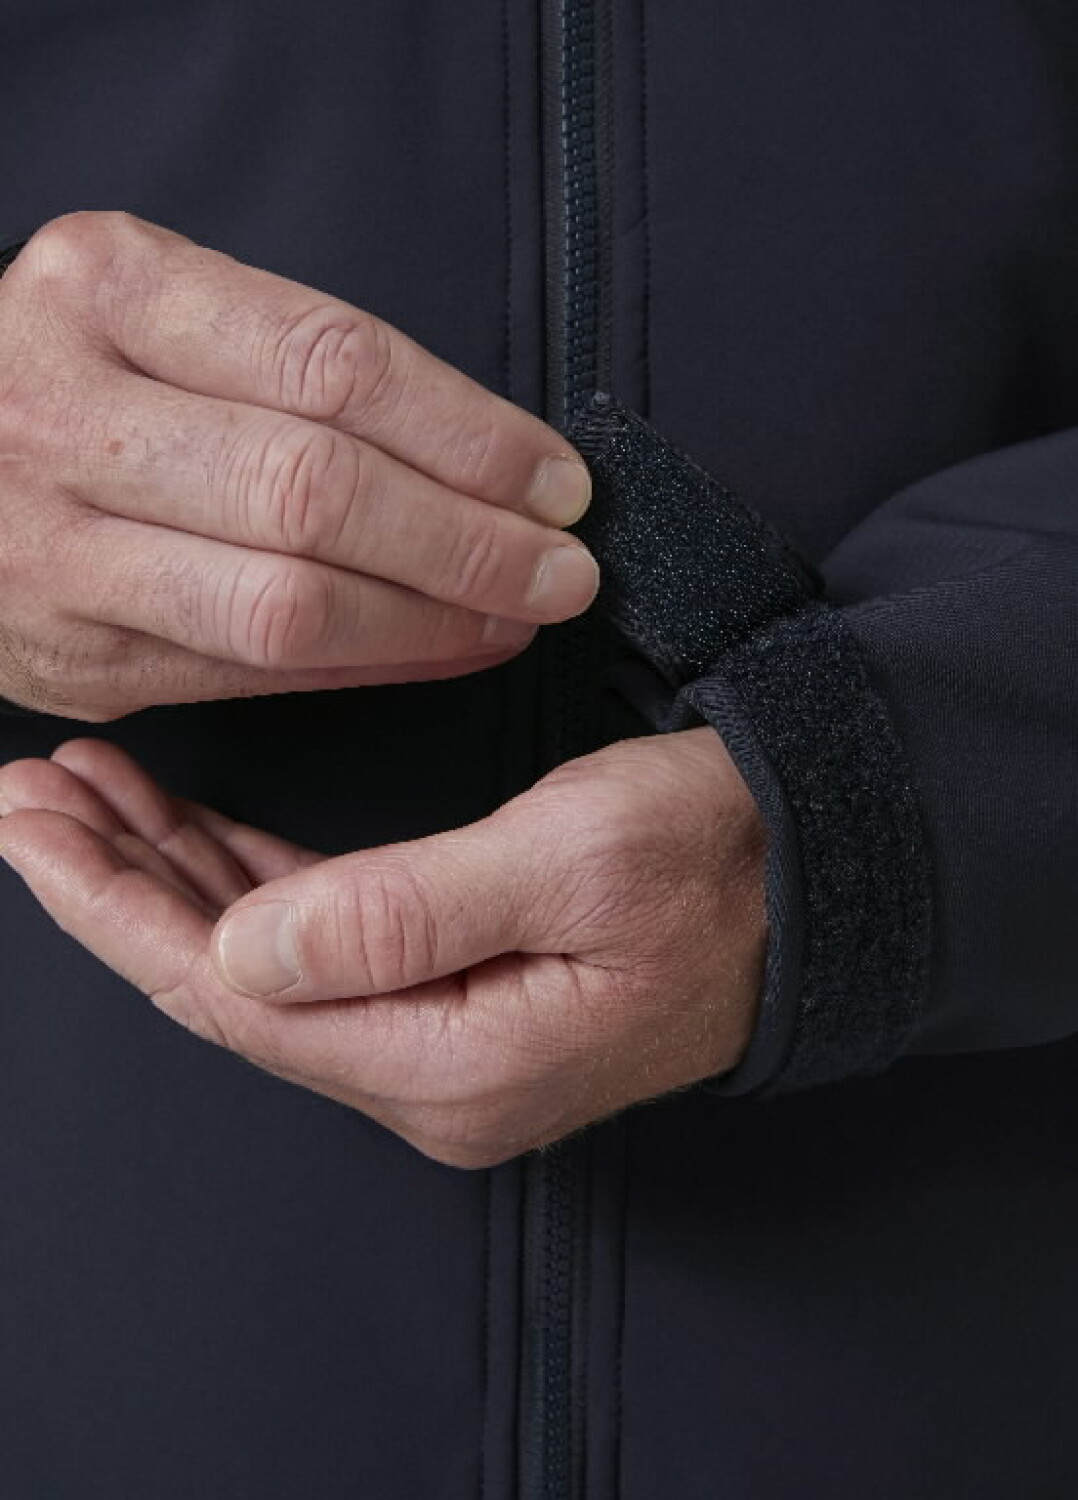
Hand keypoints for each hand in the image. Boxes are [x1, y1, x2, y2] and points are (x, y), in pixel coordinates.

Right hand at [0, 213, 596, 718]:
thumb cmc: (79, 376)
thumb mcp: (163, 312)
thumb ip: (296, 370)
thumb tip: (489, 465)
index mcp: (108, 288)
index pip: (333, 365)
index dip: (470, 435)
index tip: (556, 481)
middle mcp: (65, 415)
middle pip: (315, 492)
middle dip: (469, 542)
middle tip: (562, 568)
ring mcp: (54, 548)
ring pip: (286, 604)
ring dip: (432, 620)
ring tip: (516, 616)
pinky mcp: (72, 655)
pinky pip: (251, 674)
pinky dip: (368, 668)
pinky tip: (440, 651)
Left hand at [0, 731, 765, 1165]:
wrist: (816, 874)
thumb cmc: (714, 856)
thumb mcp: (571, 861)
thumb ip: (401, 914)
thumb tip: (243, 953)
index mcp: (450, 1062)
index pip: (231, 997)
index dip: (116, 909)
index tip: (33, 826)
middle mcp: (433, 1077)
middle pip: (227, 988)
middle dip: (121, 888)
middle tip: (34, 797)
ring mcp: (446, 1044)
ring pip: (266, 966)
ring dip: (177, 879)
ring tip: (95, 799)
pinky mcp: (461, 999)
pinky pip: (322, 951)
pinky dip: (249, 888)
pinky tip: (200, 841)